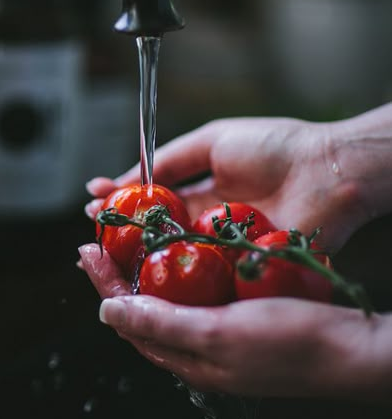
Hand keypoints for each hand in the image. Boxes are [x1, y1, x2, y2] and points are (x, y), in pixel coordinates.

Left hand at [79, 243, 390, 401]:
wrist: (345, 348)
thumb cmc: (286, 344)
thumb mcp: (217, 334)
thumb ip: (161, 324)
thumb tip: (108, 311)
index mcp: (185, 357)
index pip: (128, 318)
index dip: (104, 282)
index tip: (87, 248)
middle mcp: (196, 347)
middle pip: (143, 308)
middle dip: (118, 273)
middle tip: (99, 239)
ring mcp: (218, 331)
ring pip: (169, 299)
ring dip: (147, 269)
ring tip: (131, 240)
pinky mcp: (238, 315)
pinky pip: (198, 292)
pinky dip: (181, 269)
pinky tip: (184, 248)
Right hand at [86, 115, 367, 252]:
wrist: (327, 171)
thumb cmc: (275, 147)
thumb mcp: (211, 140)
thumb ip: (170, 159)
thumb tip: (128, 175)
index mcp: (204, 191)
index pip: (155, 203)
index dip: (123, 204)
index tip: (93, 203)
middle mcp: (210, 223)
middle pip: (159, 235)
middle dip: (123, 236)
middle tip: (91, 238)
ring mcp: (225, 248)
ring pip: (176, 259)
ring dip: (142, 260)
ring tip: (107, 257)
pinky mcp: (242, 268)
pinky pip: (205, 277)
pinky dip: (177, 279)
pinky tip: (149, 275)